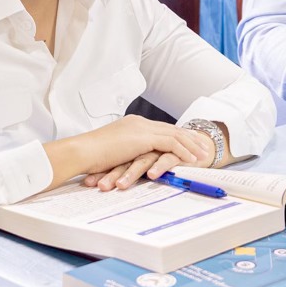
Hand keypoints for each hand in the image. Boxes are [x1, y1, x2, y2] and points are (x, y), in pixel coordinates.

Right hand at [44, 115, 216, 189]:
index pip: (160, 129)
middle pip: (171, 129)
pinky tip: (192, 159)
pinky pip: (171, 143)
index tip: (189, 142)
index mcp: (131, 125)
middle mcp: (138, 123)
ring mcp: (141, 128)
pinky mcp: (143, 138)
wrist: (81, 152)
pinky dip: (183, 151)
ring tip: (204, 154)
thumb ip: (123, 154)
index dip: (176, 136)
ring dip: (191, 145)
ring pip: (174, 134)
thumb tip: (129, 163)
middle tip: (204, 145)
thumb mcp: (110, 154)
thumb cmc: (89, 157)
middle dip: (189, 137)